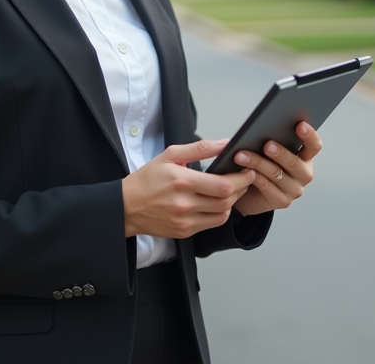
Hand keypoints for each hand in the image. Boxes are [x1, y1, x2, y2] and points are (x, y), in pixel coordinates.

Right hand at [122, 139, 255, 238]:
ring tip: (233, 190)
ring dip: (232, 202)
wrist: (127, 206)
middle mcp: (185, 204)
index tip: (247, 170)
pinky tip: (218, 202)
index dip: (241, 179)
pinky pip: (212, 224)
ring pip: (222, 214)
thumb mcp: (170, 155)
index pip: (223, 185)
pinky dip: (220, 213)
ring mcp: (185, 220)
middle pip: (227, 200)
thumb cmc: (147, 179)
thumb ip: (199, 148)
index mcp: (182, 181)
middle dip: (241, 188)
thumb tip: (224, 143)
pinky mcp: (185, 231)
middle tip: (245, 178)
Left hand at [232, 122, 321, 215]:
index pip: (314, 146)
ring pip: (277, 173)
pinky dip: (254, 176)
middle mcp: (303, 174)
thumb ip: (269, 140)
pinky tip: (244, 170)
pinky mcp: (281, 201)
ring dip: (257, 162)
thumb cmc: (261, 166)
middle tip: (267, 144)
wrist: (250, 193)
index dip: (309, 136)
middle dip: (280, 153)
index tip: (300, 124)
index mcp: (305, 157)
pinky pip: (266, 186)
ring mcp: (294, 189)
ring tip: (241, 155)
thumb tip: (256, 129)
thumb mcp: (267, 151)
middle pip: (295, 163)